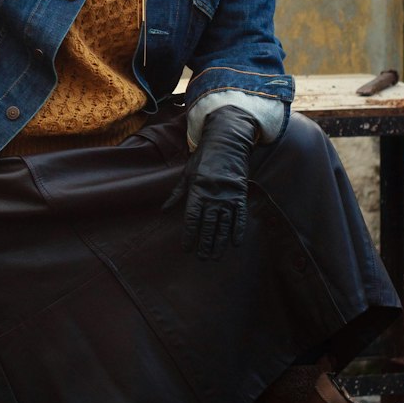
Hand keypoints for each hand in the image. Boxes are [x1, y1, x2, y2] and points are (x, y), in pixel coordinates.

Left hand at [163, 104, 257, 258]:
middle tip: (202, 258)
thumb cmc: (203, 159)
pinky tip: (235, 243)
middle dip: (205, 243)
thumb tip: (163, 210)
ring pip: (223, 224)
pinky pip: (240, 216)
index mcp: (197, 191)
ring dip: (219, 242)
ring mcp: (228, 196)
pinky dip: (238, 230)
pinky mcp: (240, 195)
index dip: (189, 235)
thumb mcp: (186, 174)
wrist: (226, 143)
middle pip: (208, 225)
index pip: (192, 218)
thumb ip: (176, 194)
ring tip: (215, 257)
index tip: (187, 248)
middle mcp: (213, 196)